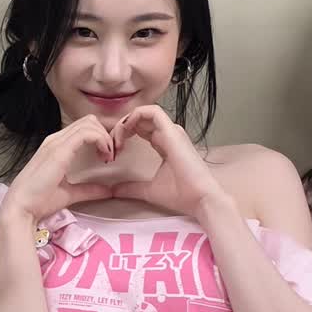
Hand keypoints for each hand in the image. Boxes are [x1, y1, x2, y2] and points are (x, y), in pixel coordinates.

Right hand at [0, 115, 126, 225]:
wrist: (22, 207)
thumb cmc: (39, 201)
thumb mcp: (70, 193)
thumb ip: (89, 190)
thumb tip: (108, 191)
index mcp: (56, 146)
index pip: (83, 129)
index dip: (100, 138)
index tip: (108, 157)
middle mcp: (56, 140)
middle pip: (88, 122)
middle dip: (105, 135)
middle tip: (112, 155)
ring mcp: (56, 142)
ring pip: (89, 124)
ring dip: (105, 137)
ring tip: (109, 156)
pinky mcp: (59, 150)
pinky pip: (86, 134)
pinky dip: (101, 141)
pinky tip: (104, 156)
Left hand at [109, 105, 227, 217]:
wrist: (201, 199)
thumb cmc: (182, 195)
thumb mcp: (148, 190)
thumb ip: (130, 188)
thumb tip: (112, 190)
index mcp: (165, 144)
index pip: (141, 129)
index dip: (124, 134)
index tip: (114, 151)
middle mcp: (169, 134)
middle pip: (140, 119)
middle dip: (121, 127)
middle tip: (110, 144)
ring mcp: (172, 131)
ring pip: (145, 112)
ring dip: (126, 121)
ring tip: (116, 139)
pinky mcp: (172, 132)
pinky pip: (153, 112)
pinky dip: (135, 116)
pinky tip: (125, 131)